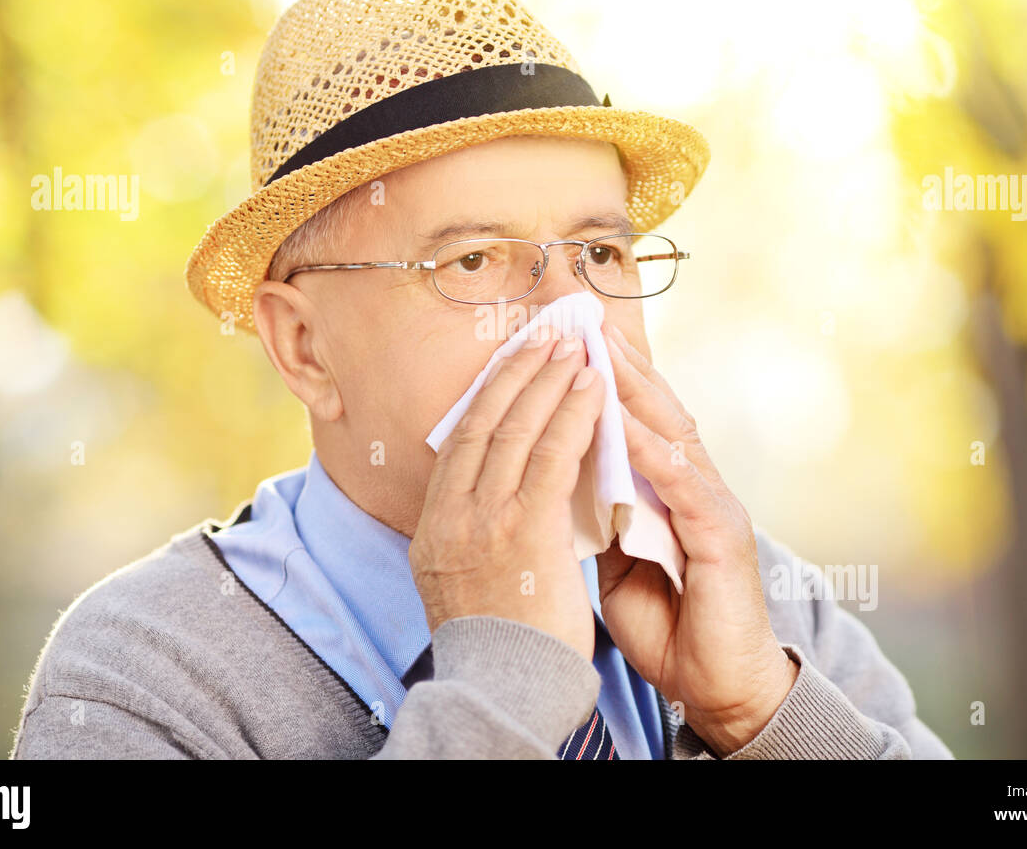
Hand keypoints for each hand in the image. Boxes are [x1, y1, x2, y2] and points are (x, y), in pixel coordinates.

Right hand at [411, 327, 604, 661]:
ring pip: (515, 428)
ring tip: (575, 349)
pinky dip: (572, 413)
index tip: (513, 364)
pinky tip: (593, 389)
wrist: (502, 690)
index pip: (460, 441)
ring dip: (548, 381)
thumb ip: (471, 537)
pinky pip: (550, 454)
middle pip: (482, 421)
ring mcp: (482, 518)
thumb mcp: (462, 583)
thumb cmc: (497, 645)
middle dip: (517, 372)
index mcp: (433, 526)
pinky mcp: (524, 528)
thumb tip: (488, 507)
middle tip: (546, 337)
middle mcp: (449, 513)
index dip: (489, 395)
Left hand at [595, 321, 799, 756]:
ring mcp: (713, 505)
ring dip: (636, 391)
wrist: (716, 683)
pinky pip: (684, 486)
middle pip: (656, 409)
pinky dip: (654, 454)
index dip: (601, 378)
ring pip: (673, 434)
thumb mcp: (619, 557)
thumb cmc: (668, 619)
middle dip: (619, 362)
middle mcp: (695, 484)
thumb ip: (600, 513)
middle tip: (582, 317)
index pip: (634, 418)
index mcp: (668, 488)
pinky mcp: (724, 537)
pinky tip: (627, 429)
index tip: (563, 339)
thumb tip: (560, 477)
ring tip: (602, 351)